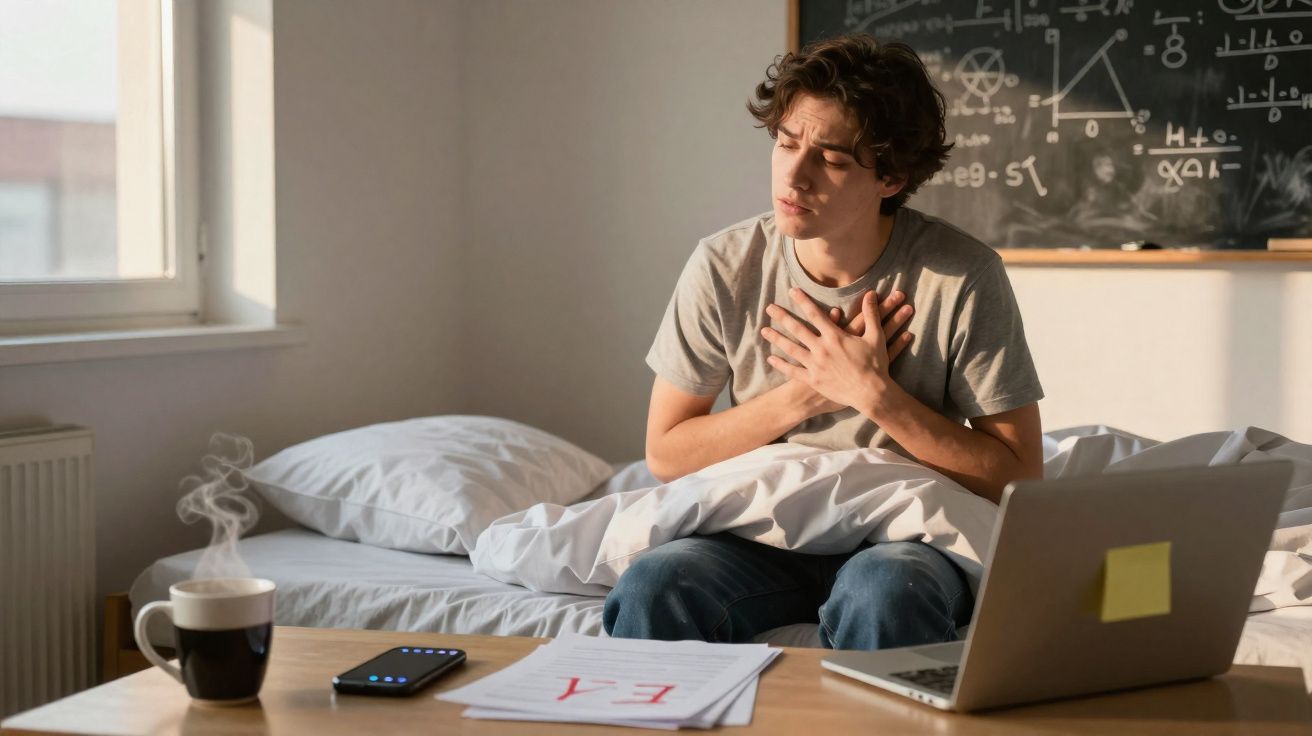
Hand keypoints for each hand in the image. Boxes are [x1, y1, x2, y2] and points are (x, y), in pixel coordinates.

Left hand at [774, 290, 914, 416]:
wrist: (871, 393)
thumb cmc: (876, 365)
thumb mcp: (875, 337)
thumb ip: (870, 314)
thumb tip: (871, 293)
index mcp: (835, 337)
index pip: (815, 314)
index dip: (803, 301)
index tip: (792, 291)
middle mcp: (822, 349)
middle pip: (797, 329)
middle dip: (782, 317)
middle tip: (769, 308)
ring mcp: (816, 365)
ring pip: (791, 349)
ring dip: (777, 338)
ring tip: (764, 330)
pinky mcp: (813, 380)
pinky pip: (793, 371)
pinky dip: (781, 365)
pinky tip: (771, 358)